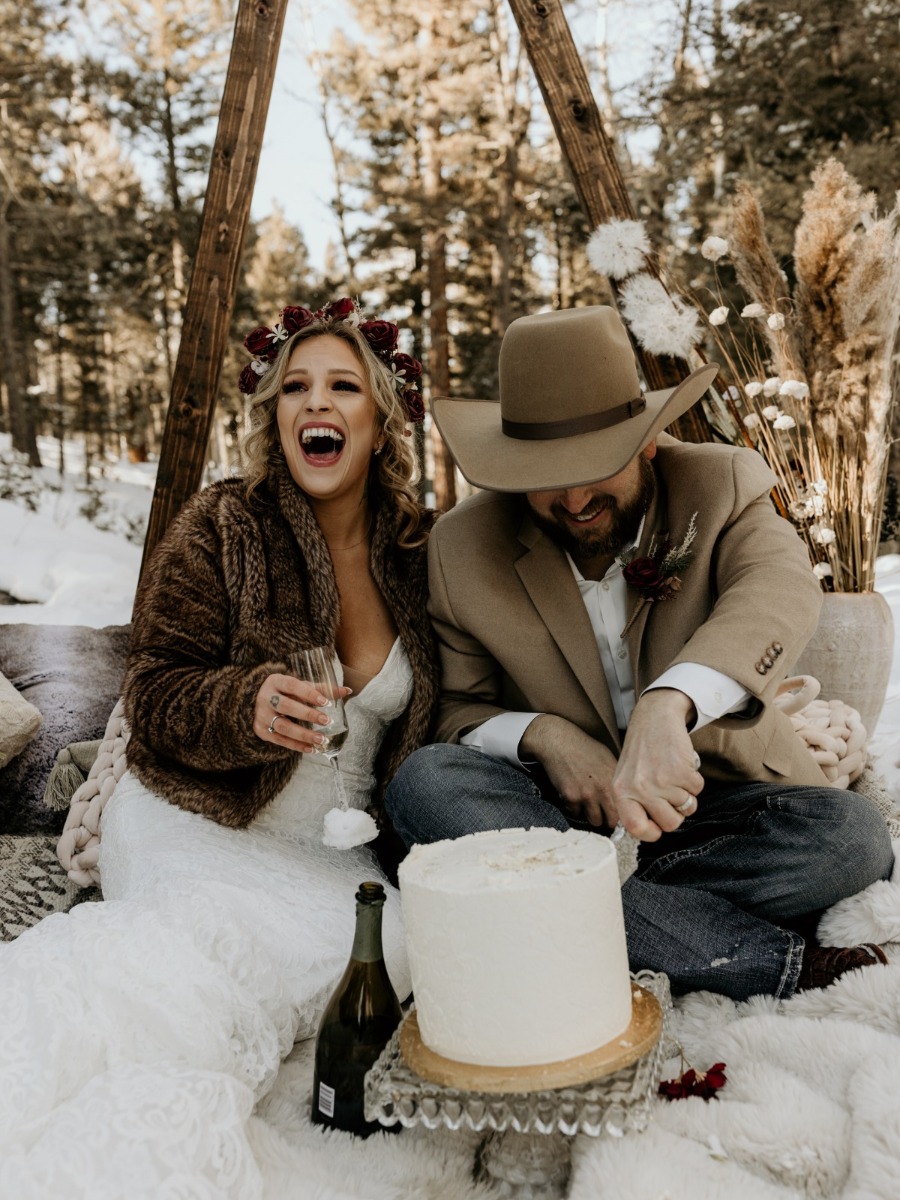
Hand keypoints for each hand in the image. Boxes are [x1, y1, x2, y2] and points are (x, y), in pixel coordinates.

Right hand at [253, 673, 351, 751]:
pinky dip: (297, 746)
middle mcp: (266, 698)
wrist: (254, 702)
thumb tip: (346, 690)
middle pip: (286, 706)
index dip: (309, 694)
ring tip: (322, 739)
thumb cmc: (284, 692)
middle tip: (327, 720)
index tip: (326, 702)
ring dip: (304, 734)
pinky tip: (311, 748)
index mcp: (276, 682)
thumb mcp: (299, 686)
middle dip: (308, 714)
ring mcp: (262, 716)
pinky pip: (280, 740)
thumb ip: (321, 689)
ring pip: (283, 726)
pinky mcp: (262, 731)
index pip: (293, 686)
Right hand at [519, 714, 619, 827]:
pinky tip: (573, 796)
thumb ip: (616, 778)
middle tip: (603, 816)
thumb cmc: (583, 747)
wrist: (559, 742)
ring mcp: (587, 795)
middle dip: (607, 820)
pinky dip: (574, 809)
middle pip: (611, 821)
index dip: (622, 815)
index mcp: (615, 780)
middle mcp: (604, 789)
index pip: (626, 810)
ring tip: (588, 806)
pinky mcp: (571, 797)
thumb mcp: (607, 758)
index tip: (617, 815)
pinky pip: (575, 814)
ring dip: (591, 816)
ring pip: (594, 821)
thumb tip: (625, 795)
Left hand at [611, 689, 703, 841]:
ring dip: (686, 794)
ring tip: (673, 775)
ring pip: (687, 808)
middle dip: (676, 813)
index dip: (651, 833)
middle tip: (670, 794)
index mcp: (622, 792)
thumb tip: (648, 832)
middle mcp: (640, 788)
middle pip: (670, 824)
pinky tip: (681, 765)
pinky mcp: (681, 770)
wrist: (655, 718)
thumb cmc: (642, 751)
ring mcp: (661, 780)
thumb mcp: (627, 777)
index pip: (636, 828)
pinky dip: (694, 780)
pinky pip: (698, 790)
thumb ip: (634, 803)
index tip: (657, 827)